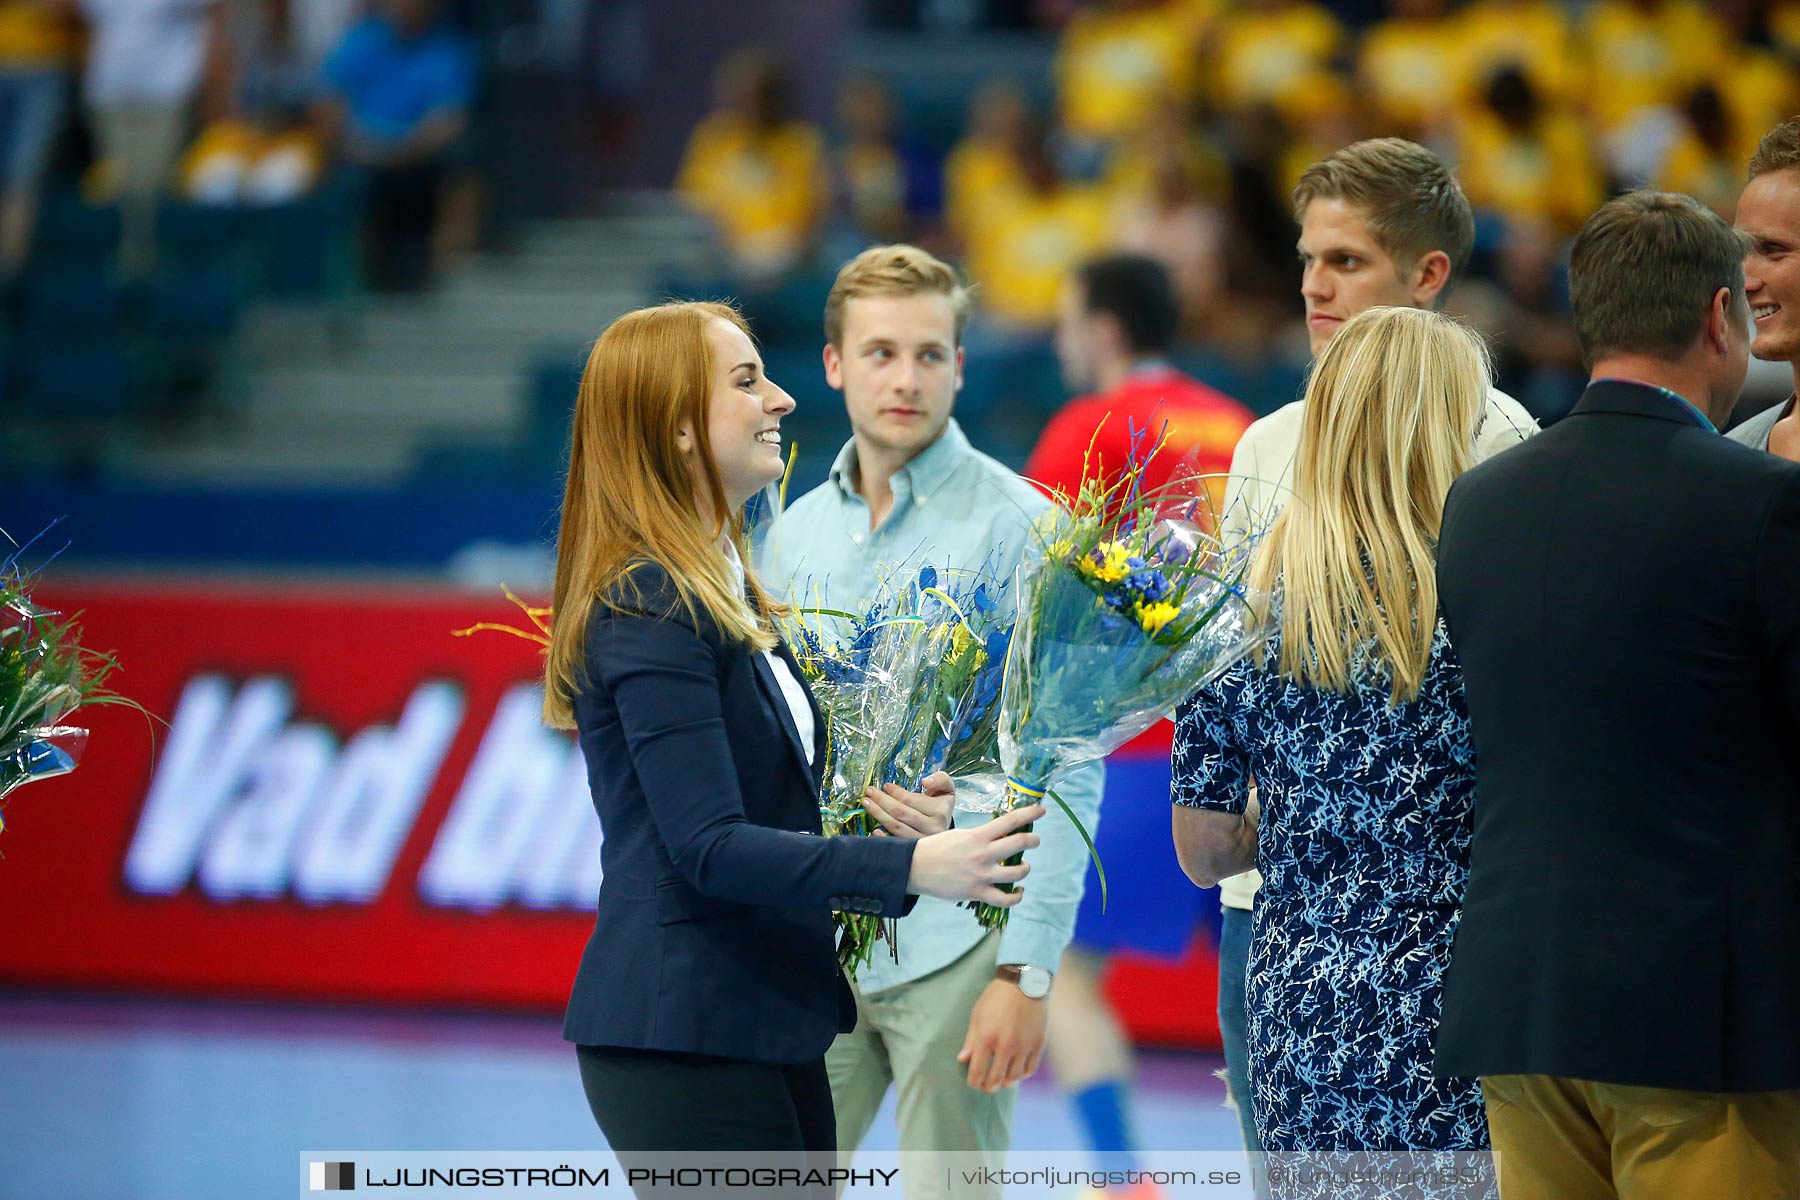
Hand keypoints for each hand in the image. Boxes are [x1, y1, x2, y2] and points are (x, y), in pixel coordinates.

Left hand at [861, 771, 953, 837]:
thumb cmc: (941, 807)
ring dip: (878, 814)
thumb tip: (925, 782)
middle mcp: (933, 829)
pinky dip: (883, 837)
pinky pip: (896, 844)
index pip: (911, 800)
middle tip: (869, 792)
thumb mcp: (946, 789)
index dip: (896, 792)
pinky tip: (874, 829)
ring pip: (896, 828)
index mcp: (940, 812)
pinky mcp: (915, 852)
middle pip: (901, 813)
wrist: (947, 835)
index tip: (886, 786)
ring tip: (867, 803)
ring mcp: (923, 842)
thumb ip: (940, 779)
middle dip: (882, 801)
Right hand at [906, 804, 1043, 905]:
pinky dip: (1017, 896)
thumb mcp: (960, 835)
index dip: (1030, 813)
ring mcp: (982, 875)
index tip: (1041, 810)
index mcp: (978, 836)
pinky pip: (1006, 899)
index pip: (1010, 821)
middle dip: (1033, 840)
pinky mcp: (978, 893)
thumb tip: (1001, 835)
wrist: (915, 868)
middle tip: (1034, 839)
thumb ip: (981, 836)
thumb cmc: (936, 848)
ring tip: (1023, 865)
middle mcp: (983, 854)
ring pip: (1018, 872)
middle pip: (1021, 843)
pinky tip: (1018, 891)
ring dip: (1025, 867)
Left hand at [957, 977, 1048, 1091]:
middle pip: (995, 1080)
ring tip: (1002, 1080)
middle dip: (988, 1087)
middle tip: (986, 1086)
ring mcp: (1023, 1046)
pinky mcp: (1038, 1044)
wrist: (1024, 982)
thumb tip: (963, 1059)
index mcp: (986, 1038)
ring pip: (1014, 1078)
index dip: (973, 1081)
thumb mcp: (977, 1015)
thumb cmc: (997, 997)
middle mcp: (1005, 1045)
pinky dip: (1022, 1074)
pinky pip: (1030, 1069)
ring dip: (1006, 1082)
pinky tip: (1017, 1072)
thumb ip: (971, 1040)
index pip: (977, 1072)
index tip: (973, 1081)